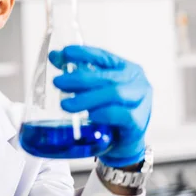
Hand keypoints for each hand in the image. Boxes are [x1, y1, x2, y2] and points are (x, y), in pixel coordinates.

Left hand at [49, 45, 151, 167]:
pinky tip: (90, 116)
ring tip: (65, 105)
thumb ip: (77, 73)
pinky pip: (121, 115)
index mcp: (125, 68)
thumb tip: (54, 56)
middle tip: (57, 82)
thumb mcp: (93, 89)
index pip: (103, 56)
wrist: (122, 143)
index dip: (84, 53)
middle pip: (106, 76)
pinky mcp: (138, 122)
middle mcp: (137, 81)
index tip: (65, 52)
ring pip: (114, 94)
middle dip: (79, 78)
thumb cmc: (107, 111)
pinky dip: (103, 114)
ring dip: (87, 98)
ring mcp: (141, 101)